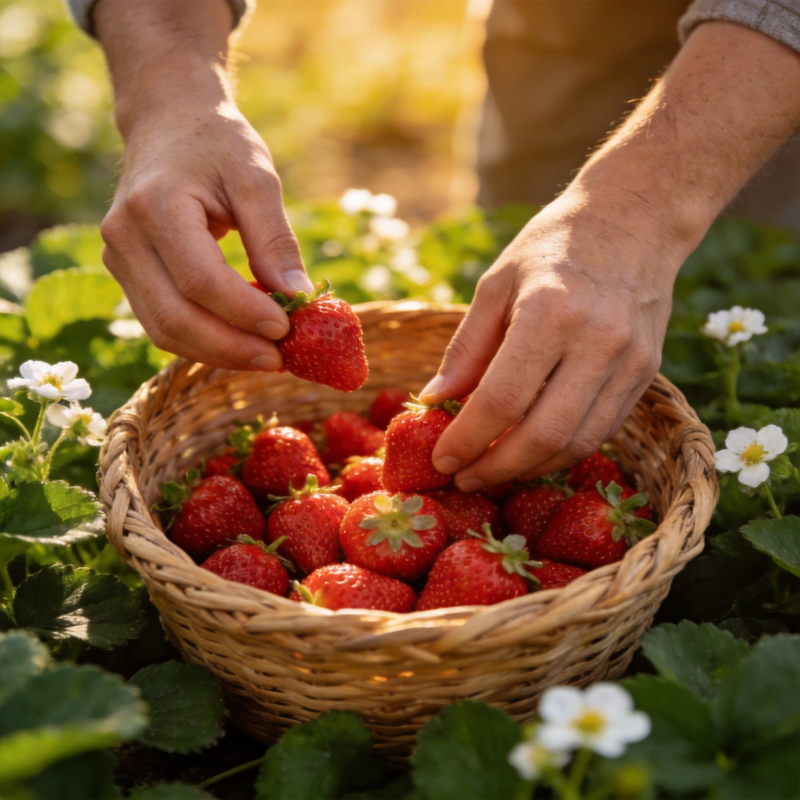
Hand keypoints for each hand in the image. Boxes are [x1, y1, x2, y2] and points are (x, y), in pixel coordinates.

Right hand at [95, 0, 313, 370]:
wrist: (167, 123)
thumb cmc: (217, 144)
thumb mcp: (256, 177)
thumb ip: (275, 238)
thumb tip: (298, 295)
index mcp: (155, 206)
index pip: (199, 280)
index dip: (243, 312)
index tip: (286, 328)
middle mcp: (124, 237)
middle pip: (175, 317)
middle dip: (231, 348)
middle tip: (279, 359)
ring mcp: (118, 259)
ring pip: (164, 330)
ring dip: (218, 353)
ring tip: (266, 358)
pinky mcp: (126, 273)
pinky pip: (162, 323)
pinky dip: (203, 342)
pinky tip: (241, 343)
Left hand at [422, 21, 799, 489]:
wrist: (636, 218)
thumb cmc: (552, 246)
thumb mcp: (495, 284)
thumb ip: (466, 348)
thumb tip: (434, 402)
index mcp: (550, 312)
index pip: (502, 400)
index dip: (467, 440)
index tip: (441, 460)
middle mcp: (597, 341)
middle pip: (543, 435)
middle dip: (496, 469)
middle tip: (463, 477)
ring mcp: (629, 361)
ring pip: (577, 443)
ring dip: (530, 469)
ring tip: (494, 471)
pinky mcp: (646, 374)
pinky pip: (601, 431)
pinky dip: (563, 452)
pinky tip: (532, 453)